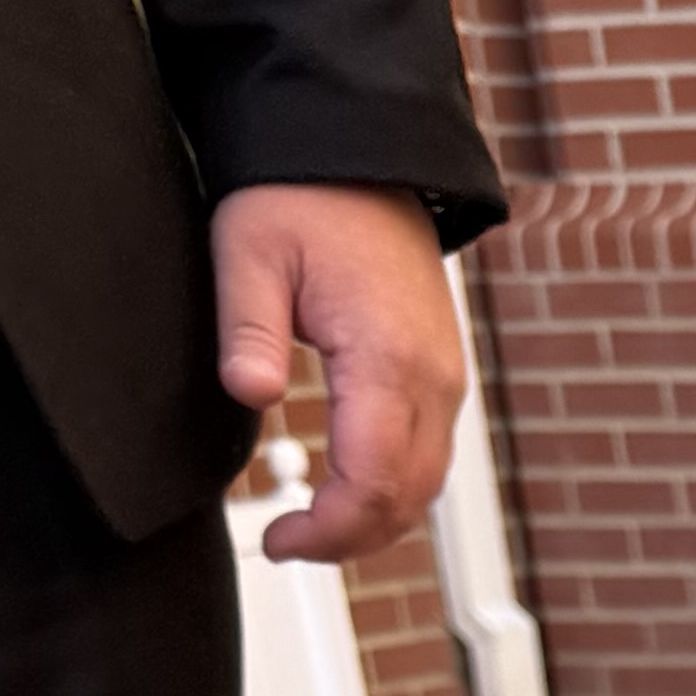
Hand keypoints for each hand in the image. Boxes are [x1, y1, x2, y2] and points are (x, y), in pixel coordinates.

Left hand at [213, 182, 466, 563]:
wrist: (360, 151)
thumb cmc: (300, 194)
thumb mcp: (250, 251)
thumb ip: (249, 328)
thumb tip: (250, 394)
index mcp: (389, 359)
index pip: (372, 484)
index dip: (327, 531)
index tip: (276, 542)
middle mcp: (433, 379)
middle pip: (408, 500)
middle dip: (350, 538)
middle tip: (287, 544)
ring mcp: (445, 378)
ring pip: (426, 485)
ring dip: (375, 519)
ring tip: (314, 526)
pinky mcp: (440, 373)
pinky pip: (428, 455)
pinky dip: (392, 488)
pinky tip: (346, 488)